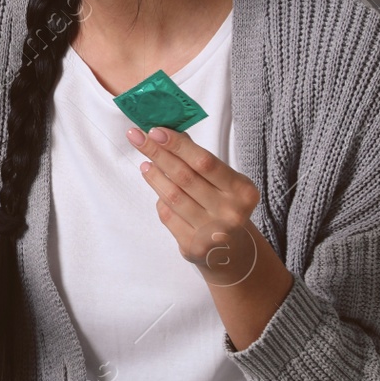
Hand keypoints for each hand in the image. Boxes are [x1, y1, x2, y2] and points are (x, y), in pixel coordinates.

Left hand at [127, 125, 263, 286]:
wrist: (232, 250)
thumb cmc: (224, 205)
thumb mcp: (223, 181)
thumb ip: (198, 159)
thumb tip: (167, 132)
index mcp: (243, 191)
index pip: (204, 163)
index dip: (178, 146)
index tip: (155, 131)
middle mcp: (231, 212)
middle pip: (184, 178)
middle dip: (158, 154)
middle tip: (136, 137)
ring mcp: (213, 233)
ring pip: (172, 197)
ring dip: (154, 176)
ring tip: (145, 163)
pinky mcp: (194, 247)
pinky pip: (168, 216)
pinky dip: (159, 199)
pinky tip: (157, 187)